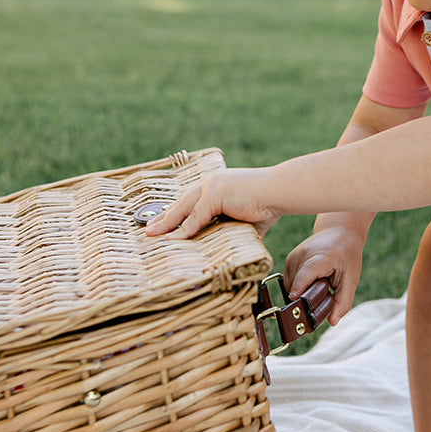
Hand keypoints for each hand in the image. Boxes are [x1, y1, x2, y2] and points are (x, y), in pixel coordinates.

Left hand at [145, 168, 278, 239]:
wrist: (281, 191)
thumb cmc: (270, 204)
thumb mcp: (246, 220)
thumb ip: (233, 230)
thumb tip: (229, 247)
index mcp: (218, 186)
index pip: (192, 202)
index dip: (177, 214)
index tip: (164, 223)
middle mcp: (212, 183)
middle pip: (182, 203)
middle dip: (164, 217)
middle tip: (149, 229)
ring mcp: (212, 187)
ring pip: (183, 209)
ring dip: (167, 223)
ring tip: (153, 235)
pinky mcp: (214, 195)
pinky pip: (195, 217)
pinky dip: (183, 230)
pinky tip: (172, 239)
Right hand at [284, 224, 365, 323]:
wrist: (339, 232)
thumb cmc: (347, 255)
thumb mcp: (351, 278)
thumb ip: (343, 301)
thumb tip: (332, 322)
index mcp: (321, 257)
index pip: (306, 272)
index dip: (300, 286)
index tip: (294, 300)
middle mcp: (303, 254)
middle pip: (296, 285)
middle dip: (305, 299)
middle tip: (319, 304)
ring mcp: (294, 256)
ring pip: (290, 286)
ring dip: (301, 293)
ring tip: (319, 288)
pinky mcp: (289, 259)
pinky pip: (289, 281)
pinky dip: (299, 287)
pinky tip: (312, 283)